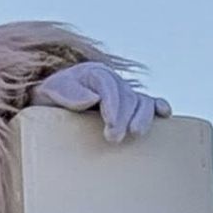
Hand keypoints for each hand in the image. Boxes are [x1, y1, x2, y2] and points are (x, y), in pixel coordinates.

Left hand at [29, 63, 171, 142]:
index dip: (111, 103)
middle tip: (113, 139)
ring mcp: (123, 92)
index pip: (106, 83)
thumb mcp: (47, 94)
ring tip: (136, 133)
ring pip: (141, 99)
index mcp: (90, 73)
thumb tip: (92, 98)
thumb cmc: (48, 100)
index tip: (109, 124)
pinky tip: (164, 114)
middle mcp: (110, 80)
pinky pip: (150, 102)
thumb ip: (66, 93)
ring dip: (142, 116)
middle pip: (125, 94)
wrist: (51, 105)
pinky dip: (158, 106)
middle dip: (122, 116)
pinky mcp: (131, 105)